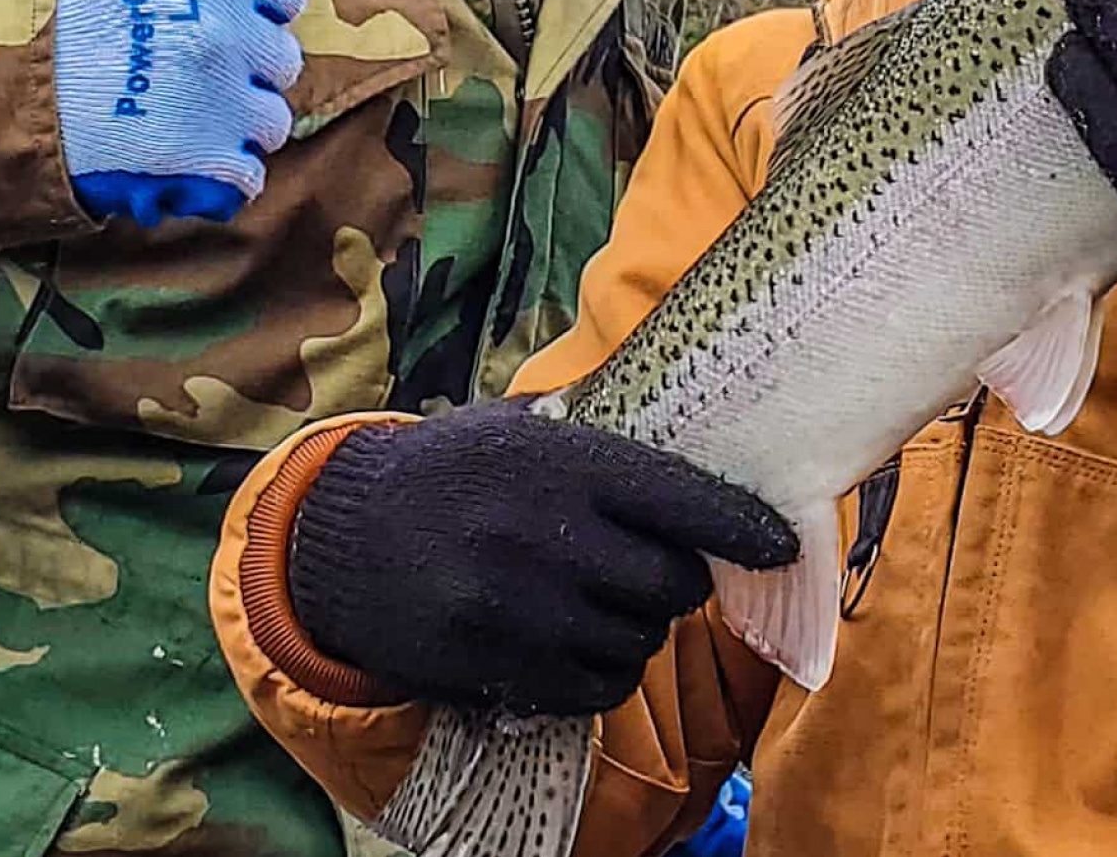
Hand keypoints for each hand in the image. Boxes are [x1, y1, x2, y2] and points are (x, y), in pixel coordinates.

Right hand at [57, 0, 312, 226]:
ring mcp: (211, 102)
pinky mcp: (191, 166)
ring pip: (266, 123)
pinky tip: (163, 157)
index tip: (193, 9)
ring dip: (225, 125)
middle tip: (166, 65)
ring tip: (161, 112)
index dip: (243, 4)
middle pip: (279, 63)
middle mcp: (224, 30)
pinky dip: (209, 180)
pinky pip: (243, 181)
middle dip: (235, 67)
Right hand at [286, 403, 798, 716]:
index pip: (682, 500)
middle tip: (657, 572)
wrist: (336, 539)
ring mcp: (517, 609)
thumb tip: (699, 449)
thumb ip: (599, 440)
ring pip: (636, 644)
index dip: (742, 528)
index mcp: (558, 461)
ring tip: (599, 604)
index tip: (779, 544)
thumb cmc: (445, 473)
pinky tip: (571, 641)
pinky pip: (592, 689)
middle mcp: (543, 536)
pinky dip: (599, 673)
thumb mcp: (515, 428)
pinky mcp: (494, 666)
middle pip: (669, 586)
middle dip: (677, 584)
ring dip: (635, 630)